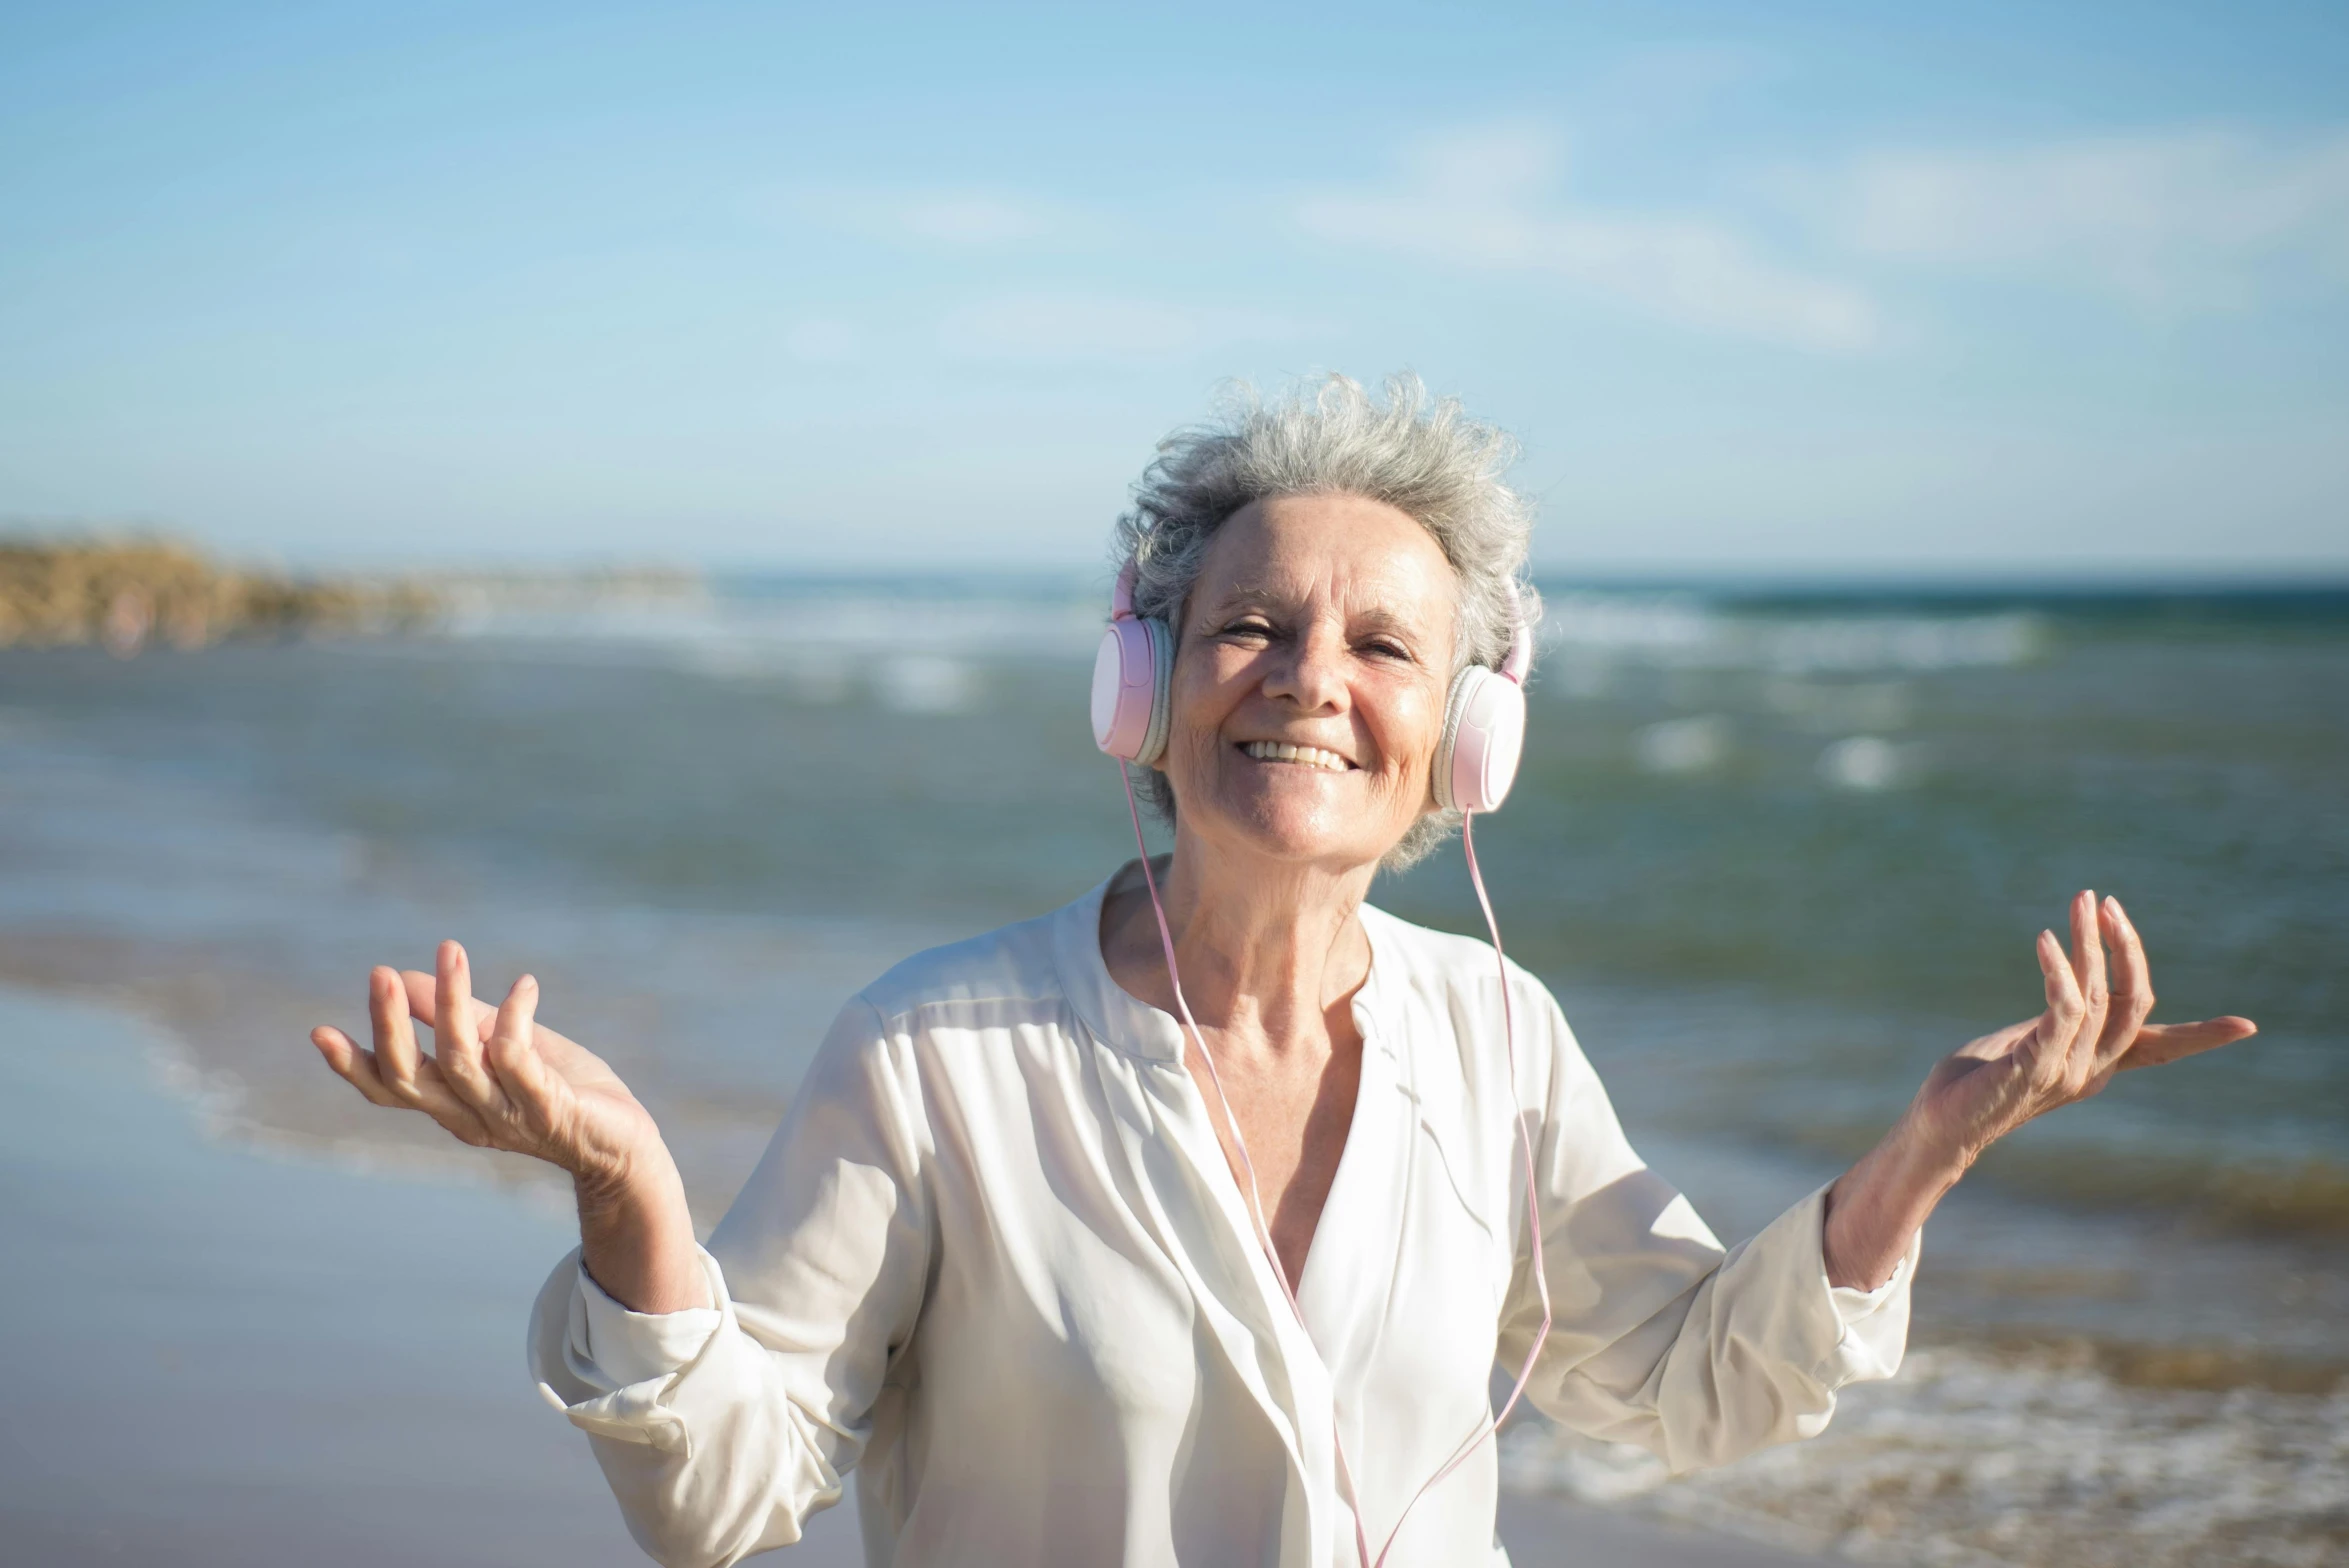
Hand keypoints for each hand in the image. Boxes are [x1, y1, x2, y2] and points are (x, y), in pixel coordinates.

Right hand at [309, 939, 665, 1191]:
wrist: (623, 1144)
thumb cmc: (561, 1089)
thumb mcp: (503, 1044)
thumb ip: (460, 1015)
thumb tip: (405, 977)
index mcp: (451, 1103)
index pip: (390, 1089)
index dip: (353, 1065)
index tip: (318, 1030)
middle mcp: (469, 1116)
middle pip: (411, 1078)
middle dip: (391, 1025)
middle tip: (381, 973)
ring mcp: (507, 1116)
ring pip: (461, 1062)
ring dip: (452, 1003)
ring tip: (450, 951)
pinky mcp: (548, 1110)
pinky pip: (518, 1061)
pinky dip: (516, 1018)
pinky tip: (525, 986)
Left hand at [1824, 890, 2255, 1289]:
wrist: (1938, 1126)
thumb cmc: (1977, 1081)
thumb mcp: (2029, 1038)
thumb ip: (2059, 1014)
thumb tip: (2078, 976)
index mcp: (2095, 1066)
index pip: (2159, 1047)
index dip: (2201, 1036)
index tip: (2249, 1027)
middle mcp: (2089, 1072)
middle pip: (2133, 1005)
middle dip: (2128, 950)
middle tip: (2107, 903)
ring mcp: (2064, 1072)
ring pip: (2097, 997)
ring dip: (2088, 942)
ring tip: (2080, 900)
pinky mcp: (2032, 1067)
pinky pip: (2061, 1010)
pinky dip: (2060, 971)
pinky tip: (2046, 940)